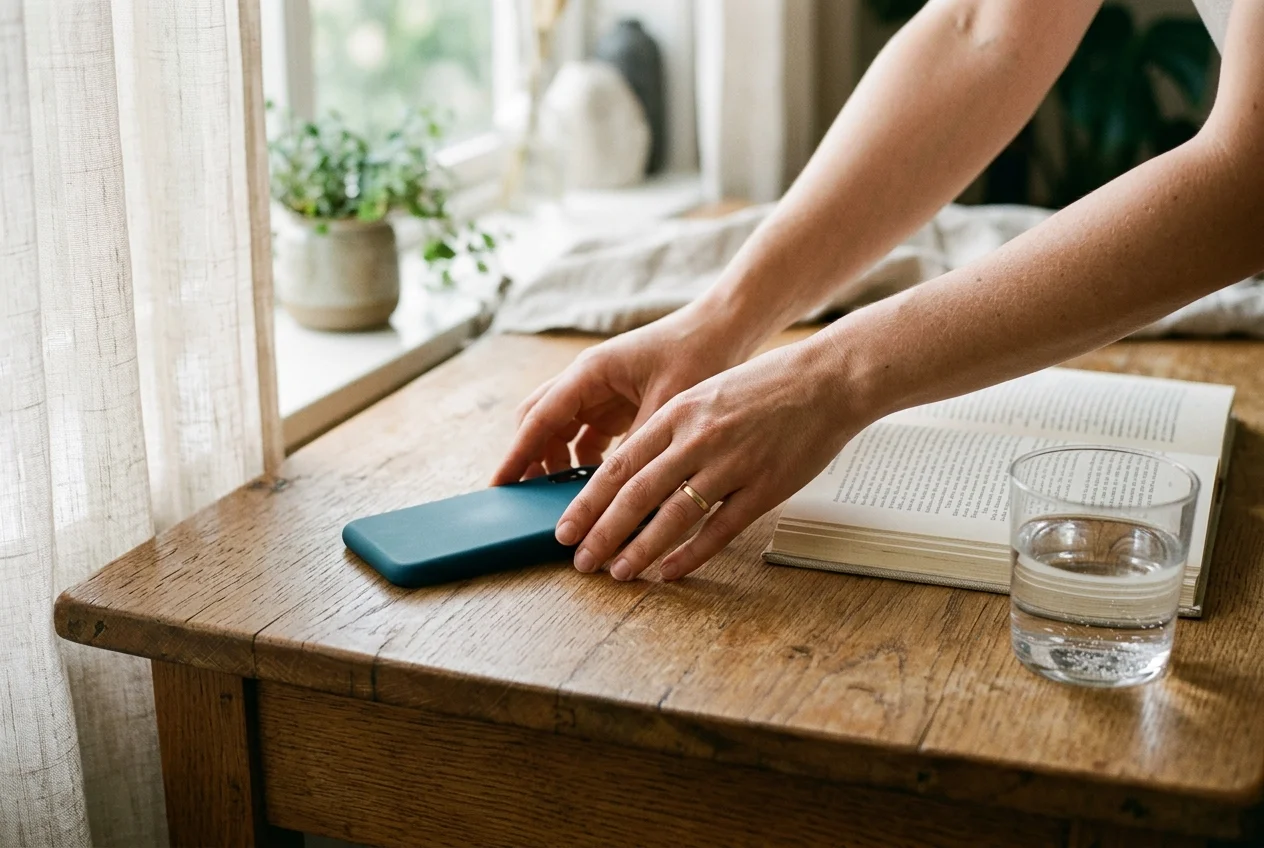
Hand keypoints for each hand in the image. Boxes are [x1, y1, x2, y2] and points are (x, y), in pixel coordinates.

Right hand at [491, 304, 753, 483]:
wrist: (723, 329)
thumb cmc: (697, 355)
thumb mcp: (666, 407)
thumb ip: (637, 451)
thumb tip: (617, 498)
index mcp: (589, 372)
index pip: (539, 419)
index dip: (517, 455)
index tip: (498, 486)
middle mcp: (586, 380)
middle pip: (539, 423)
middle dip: (529, 460)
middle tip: (525, 500)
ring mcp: (599, 391)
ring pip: (560, 432)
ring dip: (556, 464)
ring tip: (561, 501)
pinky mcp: (615, 403)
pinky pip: (586, 436)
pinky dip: (583, 461)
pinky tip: (594, 487)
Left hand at [553, 335, 875, 580]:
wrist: (827, 379)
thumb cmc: (766, 386)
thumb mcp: (706, 394)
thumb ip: (671, 429)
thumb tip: (633, 469)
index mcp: (679, 413)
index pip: (619, 465)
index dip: (588, 501)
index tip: (566, 527)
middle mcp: (699, 439)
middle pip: (636, 494)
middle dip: (602, 532)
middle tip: (580, 560)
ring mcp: (732, 464)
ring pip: (673, 516)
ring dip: (640, 549)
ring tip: (618, 572)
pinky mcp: (764, 487)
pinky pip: (718, 529)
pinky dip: (689, 554)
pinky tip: (669, 572)